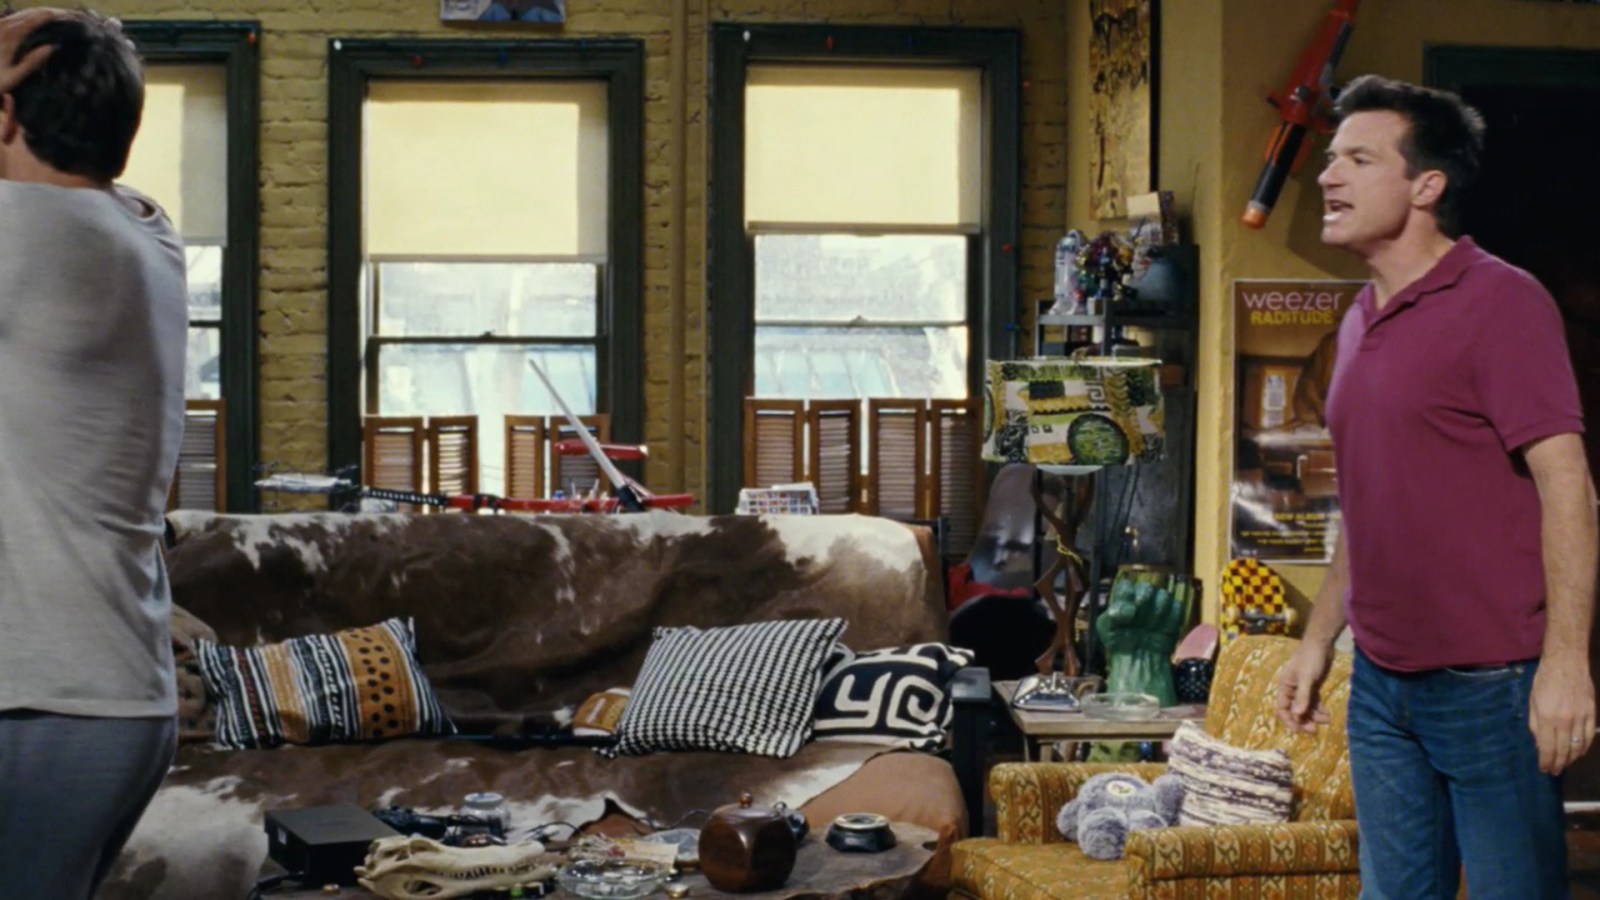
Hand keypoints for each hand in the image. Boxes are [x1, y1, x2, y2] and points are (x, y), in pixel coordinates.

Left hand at [0, 9, 56, 95]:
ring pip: (13, 17)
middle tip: (54, 13)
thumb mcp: (14, 76)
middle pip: (21, 16)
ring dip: (28, 14)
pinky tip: (22, 20)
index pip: (28, 24)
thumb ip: (32, 62)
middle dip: (37, 13)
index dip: (42, 18)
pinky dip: (18, 19)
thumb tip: (50, 47)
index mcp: (9, 40)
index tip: (56, 15)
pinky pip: (6, 21)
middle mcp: (1, 31)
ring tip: (41, 13)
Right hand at [1275, 641, 1333, 733]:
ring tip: (1327, 720)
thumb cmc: (1310, 658)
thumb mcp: (1306, 678)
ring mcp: (1303, 689)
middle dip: (1304, 720)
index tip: (1298, 730)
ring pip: (1306, 708)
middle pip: (1295, 710)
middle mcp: (1292, 690)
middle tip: (1314, 730)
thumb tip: (1298, 715)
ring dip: (1314, 716)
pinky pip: (1314, 702)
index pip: (1283, 708)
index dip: (1289, 720)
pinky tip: (1328, 713)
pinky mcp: (1313, 687)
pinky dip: (1320, 709)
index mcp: (1285, 687)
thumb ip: (1303, 696)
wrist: (1322, 644)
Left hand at [1529, 656, 1594, 774]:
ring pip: (1578, 747)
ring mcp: (1581, 718)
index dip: (1546, 762)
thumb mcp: (1532, 702)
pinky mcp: (1592, 714)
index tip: (1544, 769)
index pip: (1547, 748)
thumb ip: (1535, 725)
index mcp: (1546, 718)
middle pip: (1563, 750)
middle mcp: (1565, 721)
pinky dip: (1584, 748)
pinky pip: (1589, 737)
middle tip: (1554, 771)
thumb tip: (1540, 744)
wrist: (1566, 663)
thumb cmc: (1544, 681)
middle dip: (1558, 764)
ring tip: (1564, 765)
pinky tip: (1578, 753)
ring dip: (1571, 759)